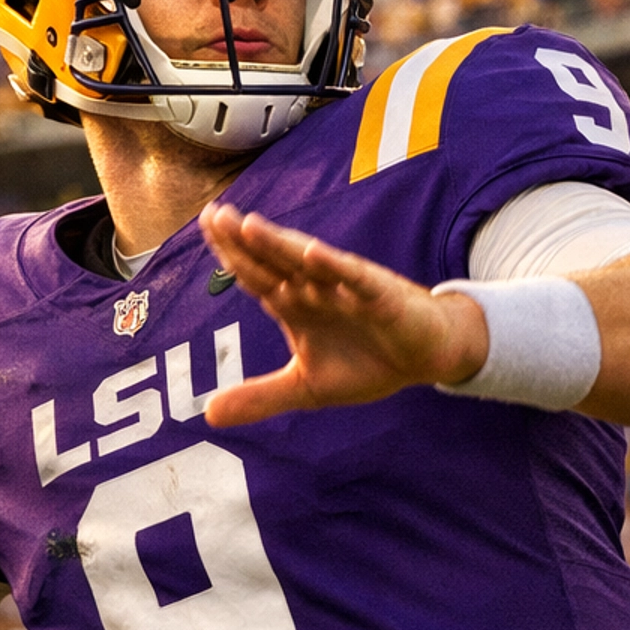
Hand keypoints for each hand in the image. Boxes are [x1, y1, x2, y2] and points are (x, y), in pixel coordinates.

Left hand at [197, 202, 488, 426]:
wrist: (426, 358)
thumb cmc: (367, 362)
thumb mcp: (306, 387)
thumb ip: (260, 397)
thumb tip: (209, 415)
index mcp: (295, 304)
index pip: (255, 274)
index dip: (229, 253)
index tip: (203, 225)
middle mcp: (316, 288)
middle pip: (273, 260)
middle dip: (244, 240)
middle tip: (214, 214)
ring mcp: (346, 288)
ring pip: (308, 262)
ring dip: (279, 244)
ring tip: (249, 225)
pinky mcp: (380, 296)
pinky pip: (355, 278)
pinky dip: (335, 267)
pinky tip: (312, 253)